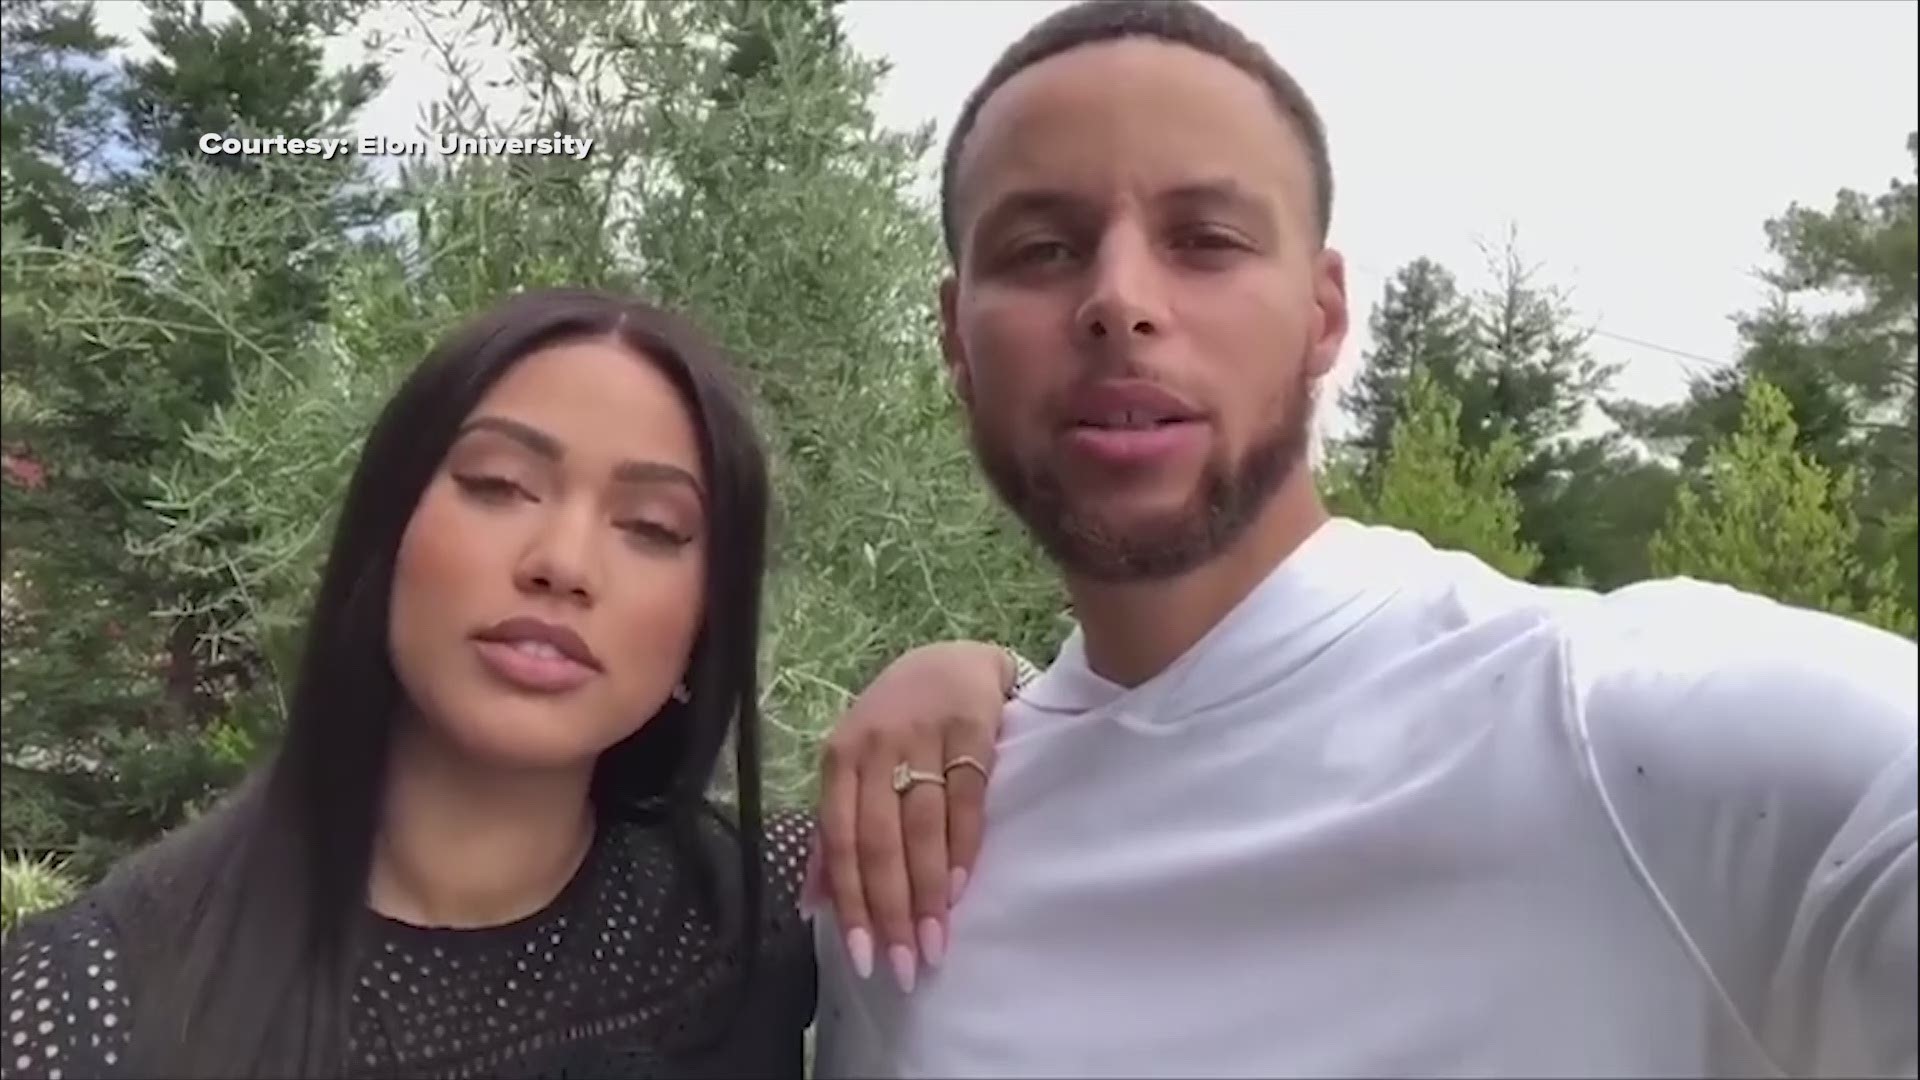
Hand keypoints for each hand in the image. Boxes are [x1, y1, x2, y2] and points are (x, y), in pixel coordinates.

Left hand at [812, 640, 1010, 992]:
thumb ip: (836, 834)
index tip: (864, 959)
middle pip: (878, 841)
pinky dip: (961, 849)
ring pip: (920, 827)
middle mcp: (875, 746)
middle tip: (904, 967)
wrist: (956, 660)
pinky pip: (964, 801)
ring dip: (928, 893)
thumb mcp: (857, 767)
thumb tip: (813, 905)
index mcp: (839, 759)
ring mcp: (923, 735)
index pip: (841, 842)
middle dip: (891, 911)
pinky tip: (959, 889)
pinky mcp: (971, 729)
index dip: (851, 904)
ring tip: (935, 943)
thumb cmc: (899, 725)